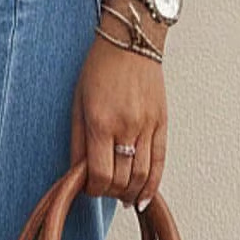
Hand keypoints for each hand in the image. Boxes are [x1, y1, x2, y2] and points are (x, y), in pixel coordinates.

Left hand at [71, 14, 166, 207]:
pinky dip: (152, 185)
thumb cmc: (99, 69)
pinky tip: (144, 197)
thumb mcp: (77, 104)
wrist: (131, 42)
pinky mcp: (162, 123)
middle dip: (109, 192)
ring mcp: (148, 126)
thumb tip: (78, 174)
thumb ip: (77, 142)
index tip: (87, 188)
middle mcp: (126, 127)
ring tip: (121, 196)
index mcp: (101, 122)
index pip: (99, 174)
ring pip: (142, 175)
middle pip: (121, 179)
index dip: (92, 189)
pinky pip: (160, 162)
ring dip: (130, 192)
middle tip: (102, 189)